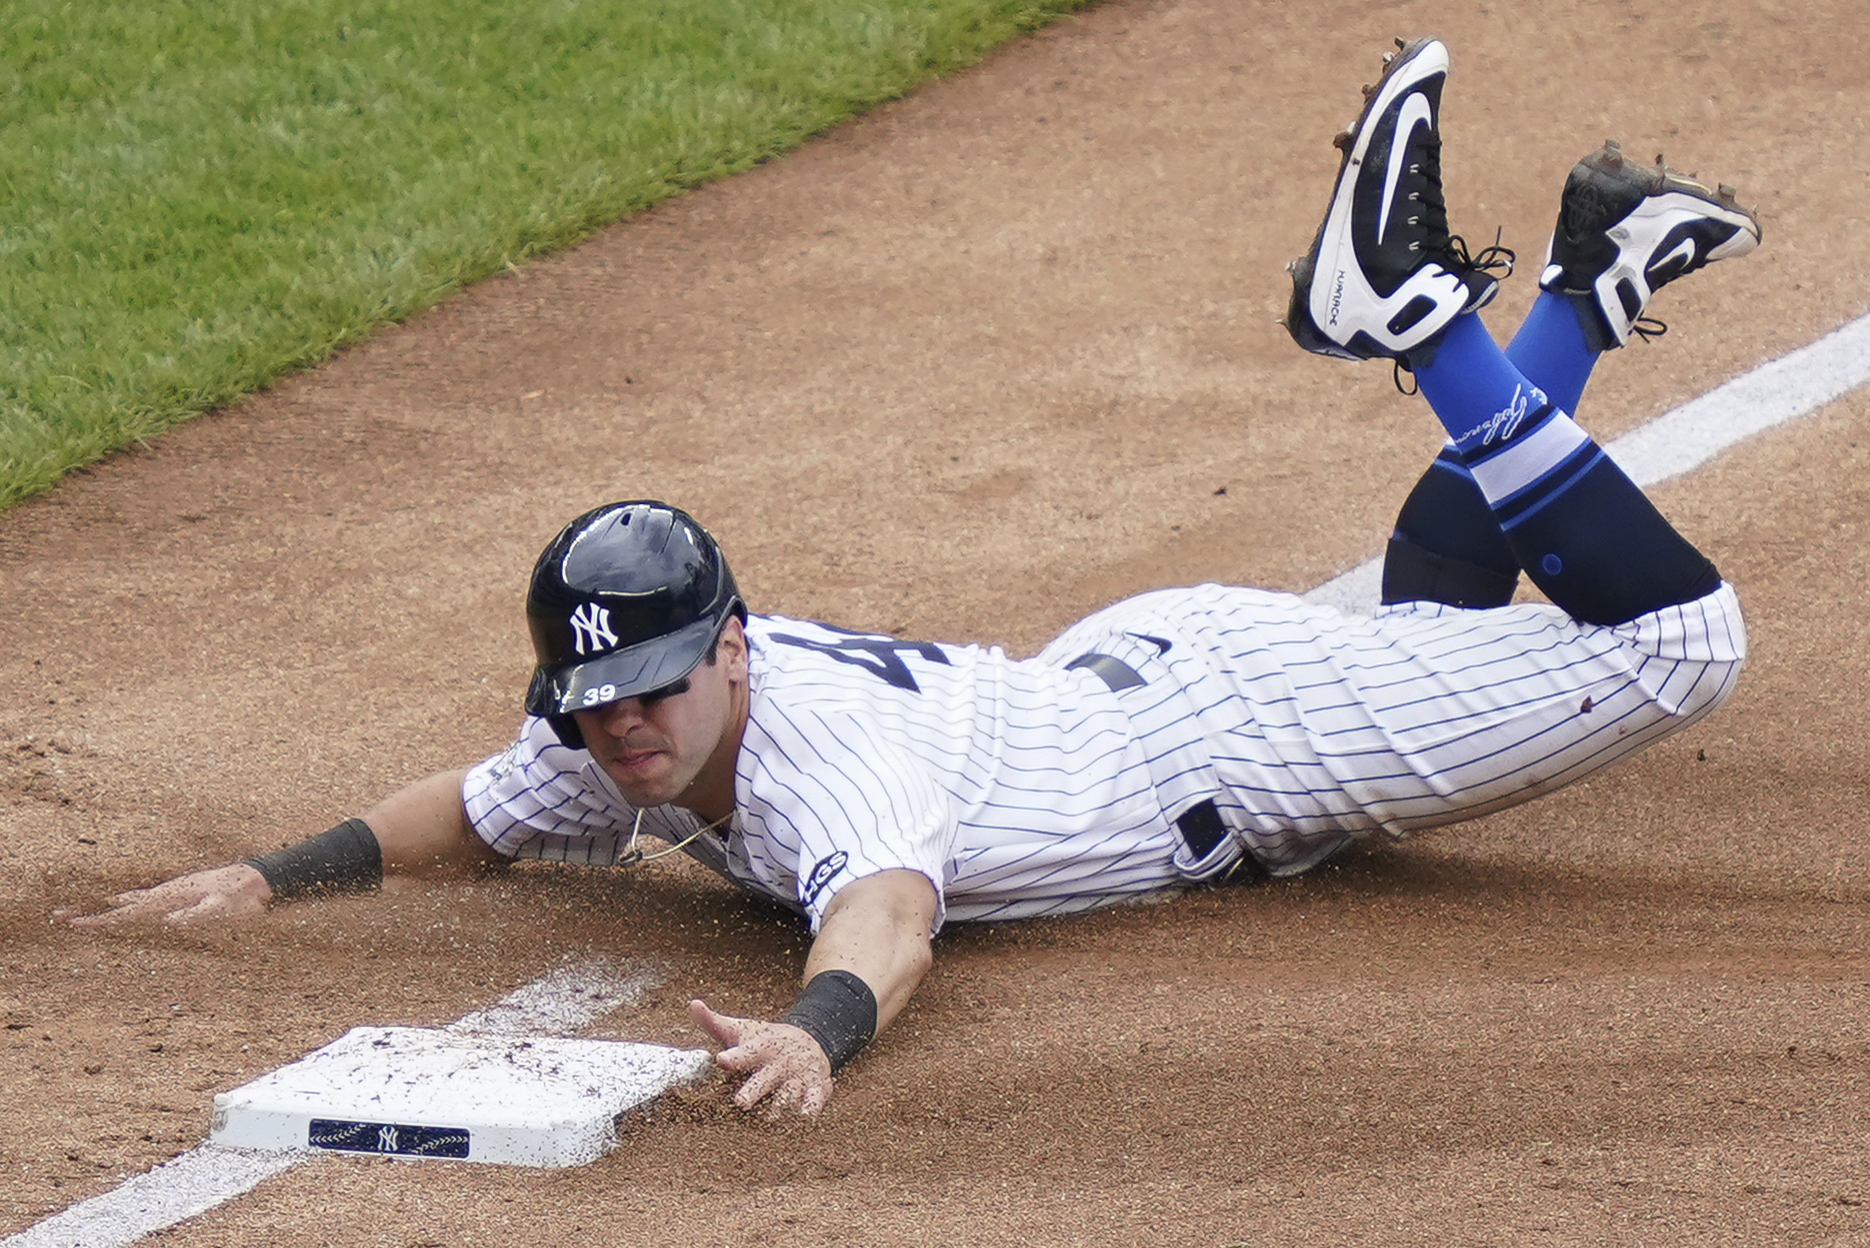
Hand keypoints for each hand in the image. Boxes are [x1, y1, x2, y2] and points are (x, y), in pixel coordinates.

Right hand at [56, 863, 272, 925]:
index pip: (127, 913)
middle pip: (120, 905)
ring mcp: (173, 891)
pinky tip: (122, 901)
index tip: (74, 923)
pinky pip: (146, 899)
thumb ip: (196, 913)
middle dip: (89, 910)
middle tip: (58, 915)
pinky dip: (127, 902)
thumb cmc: (239, 896)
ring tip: (81, 910)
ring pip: (131, 900)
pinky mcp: (182, 893)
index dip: (100, 920)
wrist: (256, 881)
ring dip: (105, 905)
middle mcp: (166, 893)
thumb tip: (170, 921)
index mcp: (169, 897)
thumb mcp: (220, 908)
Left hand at [688, 998, 833, 1116]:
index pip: (745, 1053)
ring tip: (771, 1118)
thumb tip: (692, 1004)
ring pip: (789, 1092)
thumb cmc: (764, 1041)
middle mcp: (779, 1062)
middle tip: (740, 1102)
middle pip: (765, 1078)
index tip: (721, 1060)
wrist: (809, 1040)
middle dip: (753, 1090)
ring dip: (781, 1104)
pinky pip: (815, 1098)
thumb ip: (714, 1022)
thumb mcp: (741, 1030)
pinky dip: (812, 1106)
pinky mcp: (816, 1086)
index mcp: (759, 1048)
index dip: (734, 1057)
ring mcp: (798, 1074)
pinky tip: (806, 1117)